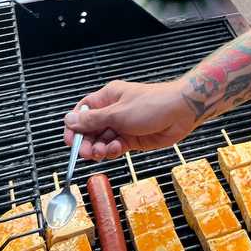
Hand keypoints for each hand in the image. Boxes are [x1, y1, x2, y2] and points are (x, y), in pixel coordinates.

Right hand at [63, 79, 195, 160]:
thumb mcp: (118, 113)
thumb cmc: (153, 104)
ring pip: (102, 141)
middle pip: (90, 129)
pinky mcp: (133, 138)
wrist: (181, 111)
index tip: (71, 142)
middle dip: (86, 142)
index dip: (74, 127)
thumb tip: (69, 119)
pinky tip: (116, 149)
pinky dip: (112, 151)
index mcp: (108, 97)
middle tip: (87, 153)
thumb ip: (93, 120)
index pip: (83, 112)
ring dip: (99, 148)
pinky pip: (115, 147)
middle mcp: (114, 111)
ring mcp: (123, 125)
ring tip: (103, 151)